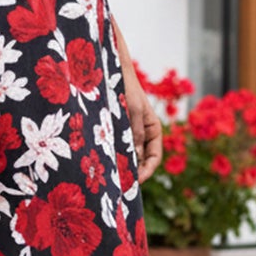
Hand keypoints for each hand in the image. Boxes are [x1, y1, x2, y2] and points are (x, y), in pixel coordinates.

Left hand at [121, 61, 162, 180]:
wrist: (111, 70)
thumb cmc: (126, 87)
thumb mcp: (133, 110)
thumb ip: (135, 133)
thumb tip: (136, 158)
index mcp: (154, 129)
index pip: (154, 157)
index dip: (146, 171)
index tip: (135, 182)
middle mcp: (143, 133)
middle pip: (140, 159)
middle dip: (132, 172)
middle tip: (119, 185)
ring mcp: (128, 132)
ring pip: (127, 154)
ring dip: (120, 165)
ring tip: (109, 177)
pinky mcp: (115, 129)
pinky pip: (115, 146)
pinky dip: (111, 155)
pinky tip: (101, 161)